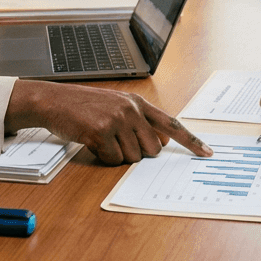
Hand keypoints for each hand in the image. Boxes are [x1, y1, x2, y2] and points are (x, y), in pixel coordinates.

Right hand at [6, 81, 212, 164]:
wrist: (54, 100)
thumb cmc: (84, 106)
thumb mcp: (117, 106)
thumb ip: (139, 121)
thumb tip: (159, 143)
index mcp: (138, 103)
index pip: (172, 123)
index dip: (191, 141)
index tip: (207, 153)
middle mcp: (131, 109)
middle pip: (152, 149)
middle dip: (139, 153)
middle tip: (118, 143)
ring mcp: (116, 120)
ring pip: (132, 157)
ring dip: (117, 155)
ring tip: (102, 139)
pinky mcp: (100, 131)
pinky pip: (112, 160)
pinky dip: (103, 158)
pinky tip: (92, 143)